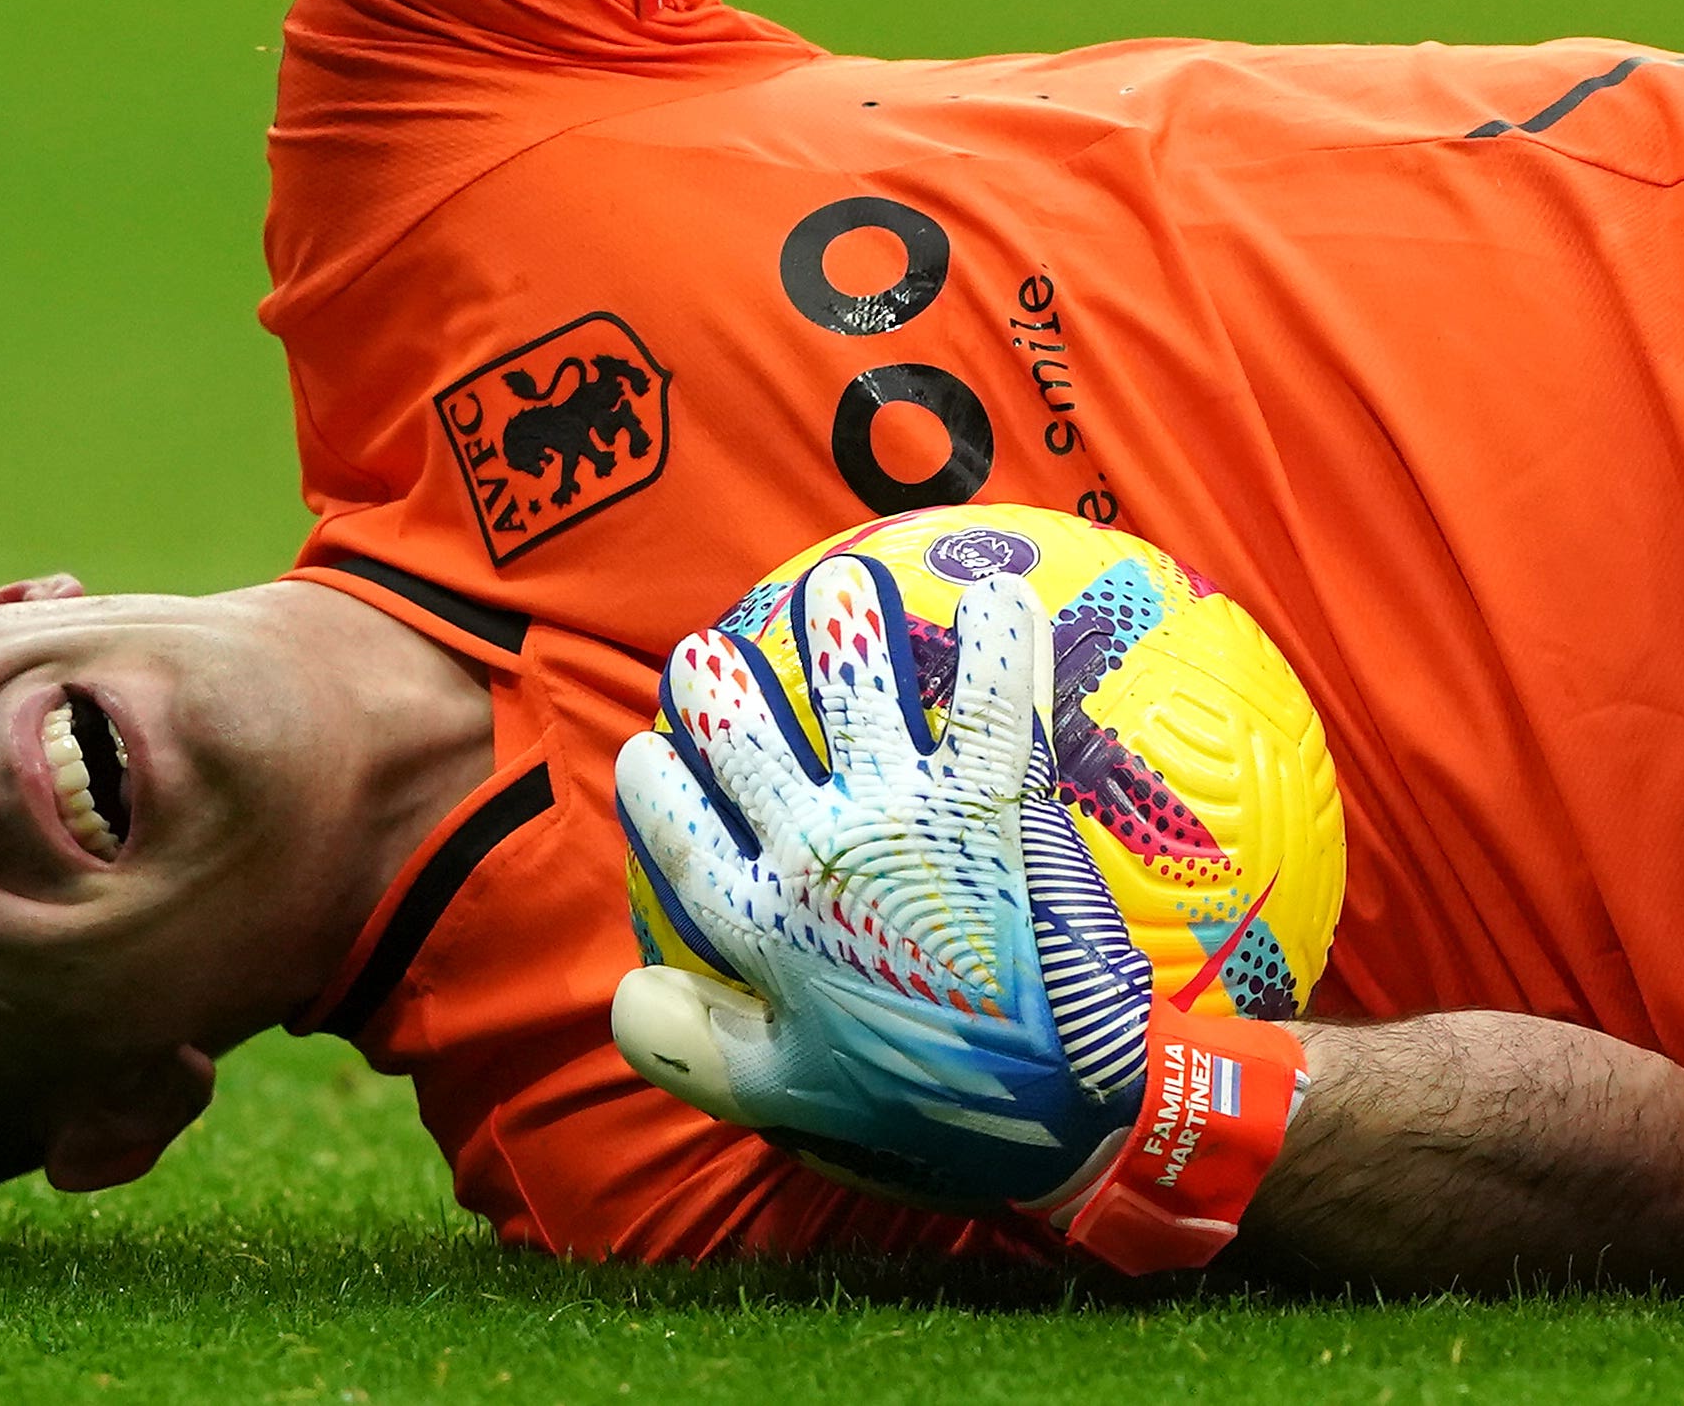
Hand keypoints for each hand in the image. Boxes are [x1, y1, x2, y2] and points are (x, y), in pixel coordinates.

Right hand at [612, 555, 1158, 1207]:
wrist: (1062, 1095)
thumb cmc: (926, 1097)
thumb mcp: (790, 1092)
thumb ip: (697, 1048)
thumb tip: (620, 994)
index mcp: (763, 921)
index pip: (676, 833)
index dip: (653, 787)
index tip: (642, 752)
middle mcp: (817, 847)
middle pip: (742, 737)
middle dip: (713, 683)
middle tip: (707, 652)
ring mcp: (903, 810)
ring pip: (849, 686)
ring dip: (835, 624)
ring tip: (834, 587)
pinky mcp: (992, 794)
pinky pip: (990, 693)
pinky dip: (997, 636)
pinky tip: (996, 590)